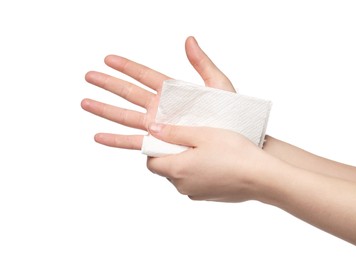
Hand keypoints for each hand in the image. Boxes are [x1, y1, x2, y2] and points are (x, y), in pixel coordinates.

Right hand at [81, 36, 234, 149]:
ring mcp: (158, 126)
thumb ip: (202, 63)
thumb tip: (189, 40)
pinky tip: (99, 136)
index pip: (145, 75)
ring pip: (125, 116)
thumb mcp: (218, 84)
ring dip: (105, 110)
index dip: (126, 67)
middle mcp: (161, 108)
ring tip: (85, 102)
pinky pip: (133, 142)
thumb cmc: (230, 114)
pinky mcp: (158, 143)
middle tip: (89, 76)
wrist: (234, 141)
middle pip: (129, 93)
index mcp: (173, 92)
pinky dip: (116, 140)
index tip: (108, 59)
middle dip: (109, 85)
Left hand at [146, 123, 277, 201]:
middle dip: (172, 154)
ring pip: (182, 176)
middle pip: (166, 169)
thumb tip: (152, 129)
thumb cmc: (234, 152)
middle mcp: (183, 186)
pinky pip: (196, 182)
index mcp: (177, 170)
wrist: (262, 177)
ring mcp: (196, 193)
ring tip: (205, 148)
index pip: (151, 163)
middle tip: (189, 138)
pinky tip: (215, 160)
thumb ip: (174, 132)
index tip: (168, 137)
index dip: (155, 149)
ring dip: (187, 162)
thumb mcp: (202, 134)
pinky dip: (199, 171)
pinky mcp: (209, 197)